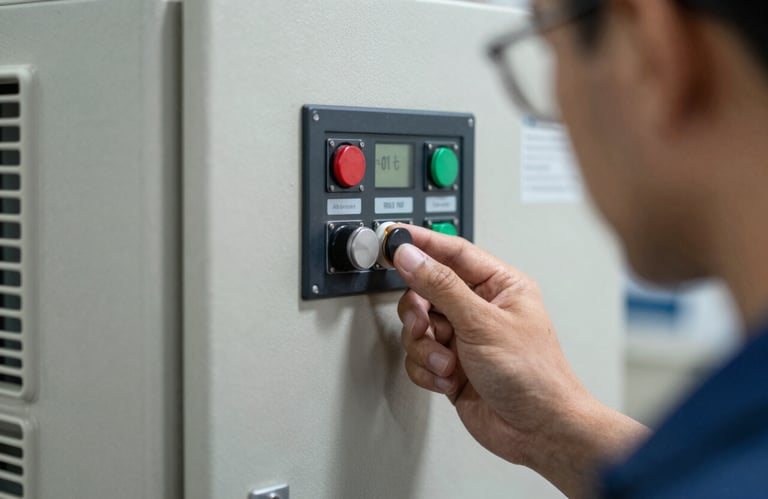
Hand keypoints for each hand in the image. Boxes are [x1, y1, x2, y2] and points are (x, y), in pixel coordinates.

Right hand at [393, 225, 648, 497]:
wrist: (538, 431)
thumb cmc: (533, 375)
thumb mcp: (483, 323)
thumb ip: (441, 286)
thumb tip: (411, 257)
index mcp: (499, 285)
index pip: (452, 252)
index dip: (421, 243)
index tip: (392, 238)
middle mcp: (479, 308)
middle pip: (426, 290)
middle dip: (420, 313)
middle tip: (423, 325)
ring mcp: (463, 337)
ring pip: (418, 326)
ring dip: (426, 349)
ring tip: (447, 363)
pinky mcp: (450, 364)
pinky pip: (418, 357)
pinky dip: (428, 370)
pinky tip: (449, 380)